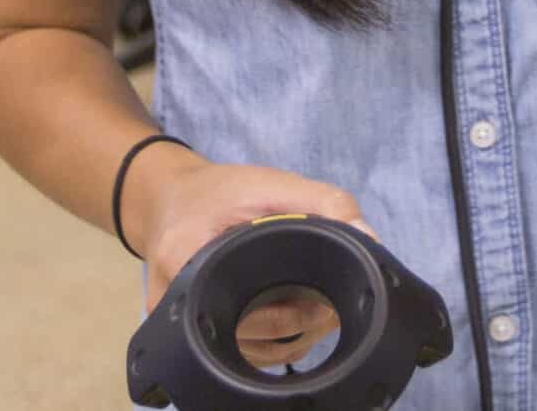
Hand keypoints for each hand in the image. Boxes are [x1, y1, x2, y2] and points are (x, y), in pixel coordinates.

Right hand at [136, 156, 376, 368]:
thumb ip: (323, 201)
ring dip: (290, 338)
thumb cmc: (219, 192)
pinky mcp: (188, 333)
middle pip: (252, 336)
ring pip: (248, 353)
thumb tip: (367, 237)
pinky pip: (239, 352)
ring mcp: (178, 322)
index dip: (298, 311)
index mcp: (187, 255)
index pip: (252, 307)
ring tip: (316, 311)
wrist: (169, 201)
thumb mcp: (270, 183)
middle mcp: (176, 297)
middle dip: (300, 325)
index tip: (327, 299)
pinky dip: (271, 341)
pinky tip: (291, 320)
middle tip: (329, 305)